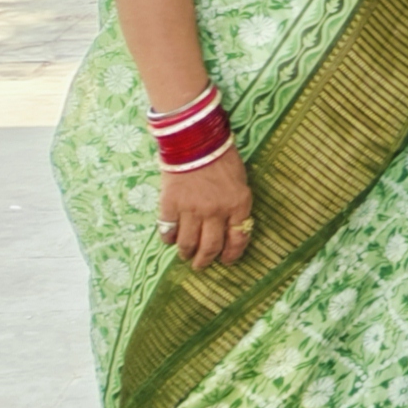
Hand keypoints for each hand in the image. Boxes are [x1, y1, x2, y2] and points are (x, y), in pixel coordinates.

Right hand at [159, 148, 253, 269]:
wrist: (195, 141)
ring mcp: (191, 209)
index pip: (238, 239)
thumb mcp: (240, 182)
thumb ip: (235, 206)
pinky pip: (167, 230)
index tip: (227, 261)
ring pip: (187, 242)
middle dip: (205, 260)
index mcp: (238, 204)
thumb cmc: (222, 159)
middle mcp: (215, 211)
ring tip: (185, 255)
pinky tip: (169, 239)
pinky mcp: (170, 205)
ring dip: (186, 252)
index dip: (232, 254)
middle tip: (200, 266)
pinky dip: (168, 237)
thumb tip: (229, 228)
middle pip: (210, 246)